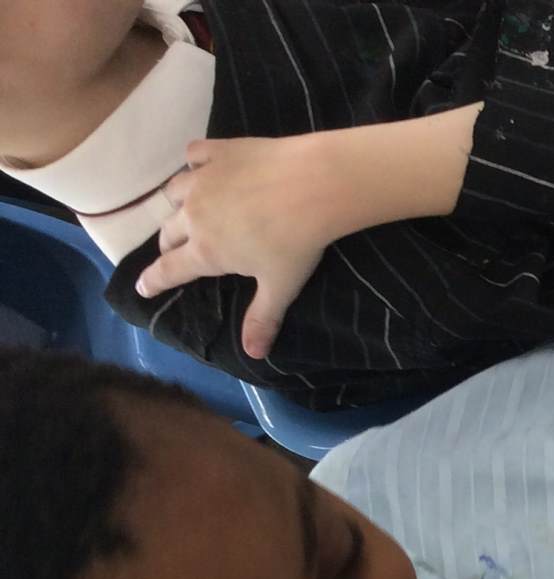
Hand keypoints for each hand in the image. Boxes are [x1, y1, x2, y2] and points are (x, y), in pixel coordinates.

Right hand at [137, 136, 337, 358]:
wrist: (313, 185)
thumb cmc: (296, 243)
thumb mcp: (280, 287)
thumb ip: (262, 318)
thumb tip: (253, 353)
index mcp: (205, 251)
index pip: (169, 269)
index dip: (153, 281)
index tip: (141, 287)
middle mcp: (193, 214)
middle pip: (168, 231)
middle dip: (167, 245)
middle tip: (173, 251)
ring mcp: (202, 179)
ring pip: (174, 192)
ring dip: (175, 204)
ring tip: (183, 211)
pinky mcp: (218, 151)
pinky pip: (194, 154)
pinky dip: (194, 161)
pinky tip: (199, 164)